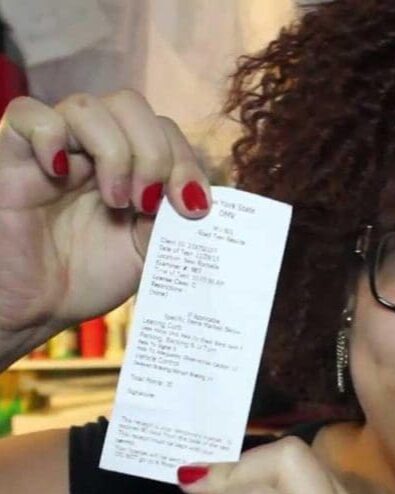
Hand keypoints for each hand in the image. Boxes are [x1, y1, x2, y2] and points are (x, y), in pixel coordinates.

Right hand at [0, 91, 209, 340]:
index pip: (165, 131)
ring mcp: (52, 149)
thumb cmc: (86, 279)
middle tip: (149, 203)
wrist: (32, 311)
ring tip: (115, 201)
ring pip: (88, 106)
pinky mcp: (9, 156)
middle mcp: (91, 149)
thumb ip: (173, 219)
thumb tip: (200, 198)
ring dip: (114, 151)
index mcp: (129, 164)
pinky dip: (51, 135)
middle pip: (131, 106)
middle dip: (155, 153)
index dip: (185, 162)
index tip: (194, 208)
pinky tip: (61, 173)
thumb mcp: (147, 251)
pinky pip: (26, 113)